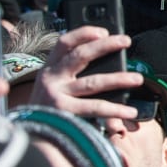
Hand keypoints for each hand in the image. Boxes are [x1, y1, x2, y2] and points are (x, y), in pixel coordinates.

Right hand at [28, 25, 143, 119]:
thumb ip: (71, 72)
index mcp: (49, 68)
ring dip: (118, 79)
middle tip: (126, 40)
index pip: (64, 43)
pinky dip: (115, 109)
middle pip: (80, 56)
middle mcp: (51, 78)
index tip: (103, 31)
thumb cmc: (47, 107)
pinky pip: (95, 108)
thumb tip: (107, 61)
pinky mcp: (64, 113)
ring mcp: (57, 95)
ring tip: (137, 79)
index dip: (83, 33)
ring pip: (93, 83)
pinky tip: (129, 111)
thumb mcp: (52, 84)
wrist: (28, 135)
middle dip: (105, 46)